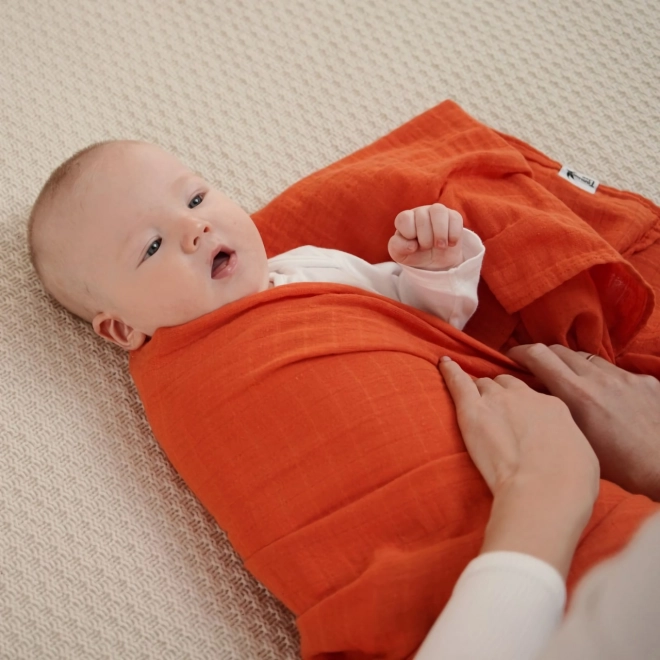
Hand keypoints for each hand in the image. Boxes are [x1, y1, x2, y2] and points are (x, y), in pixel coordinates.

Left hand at [388, 203, 463, 270]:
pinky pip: (455, 218)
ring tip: (440, 246)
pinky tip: (450, 243)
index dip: (409, 234)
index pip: (404, 219)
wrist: (435, 261)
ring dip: (440, 233)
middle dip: (425, 239)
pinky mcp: (453, 216)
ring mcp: (437, 212)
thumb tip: (412, 245)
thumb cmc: (415, 254)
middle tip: (427, 247)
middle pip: (422, 218)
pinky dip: (453, 234)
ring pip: (438, 211)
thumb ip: (397, 247)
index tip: (413, 245)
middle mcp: (420, 212)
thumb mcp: (400, 254)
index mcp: (405, 219)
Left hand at [438, 357, 598, 576]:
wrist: (545, 490)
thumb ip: (567, 444)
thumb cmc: (570, 483)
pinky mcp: (472, 411)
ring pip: (485, 384)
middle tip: (496, 409)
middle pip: (507, 385)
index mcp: (553, 407)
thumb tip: (563, 450)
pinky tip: (444, 363)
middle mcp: (525, 397)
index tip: (522, 418)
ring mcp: (497, 400)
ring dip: (480, 390)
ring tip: (472, 397)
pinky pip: (458, 382)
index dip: (525, 407)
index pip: (533, 397)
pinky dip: (450, 371)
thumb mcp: (581, 457)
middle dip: (501, 393)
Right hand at [508, 343, 659, 500]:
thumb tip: (538, 398)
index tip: (511, 357)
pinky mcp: (646, 381)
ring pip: (587, 359)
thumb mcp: (576, 440)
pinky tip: (608, 398)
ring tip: (572, 384)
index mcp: (578, 394)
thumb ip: (556, 413)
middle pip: (560, 350)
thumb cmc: (620, 466)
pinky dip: (603, 379)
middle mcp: (600, 378)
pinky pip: (616, 371)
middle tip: (536, 369)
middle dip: (543, 356)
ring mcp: (625, 377)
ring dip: (573, 366)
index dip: (520, 352)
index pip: (539, 356)